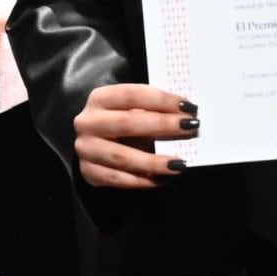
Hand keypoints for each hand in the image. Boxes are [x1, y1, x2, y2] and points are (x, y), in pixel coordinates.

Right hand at [72, 80, 199, 192]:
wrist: (94, 144)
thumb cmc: (121, 122)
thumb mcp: (131, 109)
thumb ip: (152, 109)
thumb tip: (186, 115)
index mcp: (99, 98)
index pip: (132, 94)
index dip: (161, 100)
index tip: (188, 106)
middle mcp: (88, 122)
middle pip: (127, 123)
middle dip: (162, 125)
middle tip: (190, 128)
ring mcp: (86, 148)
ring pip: (122, 156)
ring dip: (154, 161)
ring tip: (179, 164)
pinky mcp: (89, 172)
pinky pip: (118, 179)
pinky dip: (142, 181)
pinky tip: (162, 180)